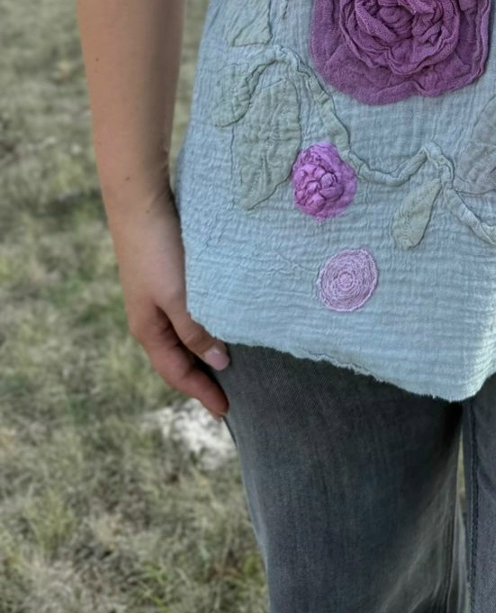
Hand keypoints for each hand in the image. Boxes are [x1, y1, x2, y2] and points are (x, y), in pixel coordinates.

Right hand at [109, 188, 230, 417]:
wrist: (142, 201)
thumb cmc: (159, 251)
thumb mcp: (179, 297)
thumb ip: (197, 330)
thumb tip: (219, 361)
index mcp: (148, 329)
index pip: (176, 373)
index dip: (201, 393)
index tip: (227, 411)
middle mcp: (151, 316)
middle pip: (180, 357)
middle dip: (203, 377)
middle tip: (234, 392)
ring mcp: (159, 296)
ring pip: (186, 334)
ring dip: (207, 349)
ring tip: (236, 359)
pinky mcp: (170, 275)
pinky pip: (191, 311)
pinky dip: (207, 323)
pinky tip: (226, 319)